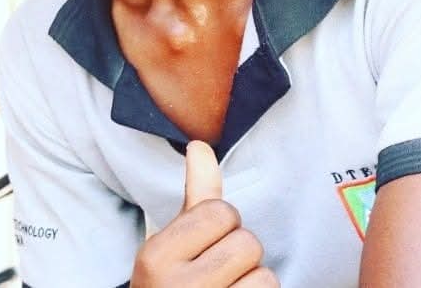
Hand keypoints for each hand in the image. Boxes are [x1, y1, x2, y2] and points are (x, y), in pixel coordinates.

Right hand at [130, 140, 277, 286]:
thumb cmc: (173, 286)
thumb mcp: (174, 244)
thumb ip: (195, 197)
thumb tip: (199, 146)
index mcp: (156, 256)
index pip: (221, 212)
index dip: (223, 226)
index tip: (205, 247)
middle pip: (246, 243)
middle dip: (240, 256)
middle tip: (218, 275)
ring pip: (264, 276)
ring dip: (253, 284)